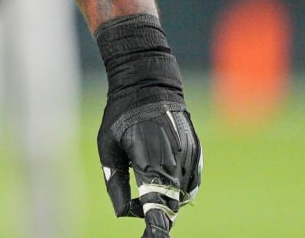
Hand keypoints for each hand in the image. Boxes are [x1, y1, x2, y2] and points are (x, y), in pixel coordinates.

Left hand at [94, 14, 201, 234]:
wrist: (147, 81)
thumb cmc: (120, 113)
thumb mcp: (107, 146)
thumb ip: (114, 182)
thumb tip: (123, 213)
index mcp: (149, 162)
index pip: (157, 207)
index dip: (155, 229)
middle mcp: (174, 161)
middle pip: (171, 204)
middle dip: (156, 212)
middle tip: (140, 209)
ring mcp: (189, 156)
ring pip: (182, 194)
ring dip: (167, 197)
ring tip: (146, 179)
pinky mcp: (196, 150)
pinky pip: (191, 181)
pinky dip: (179, 187)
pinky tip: (162, 175)